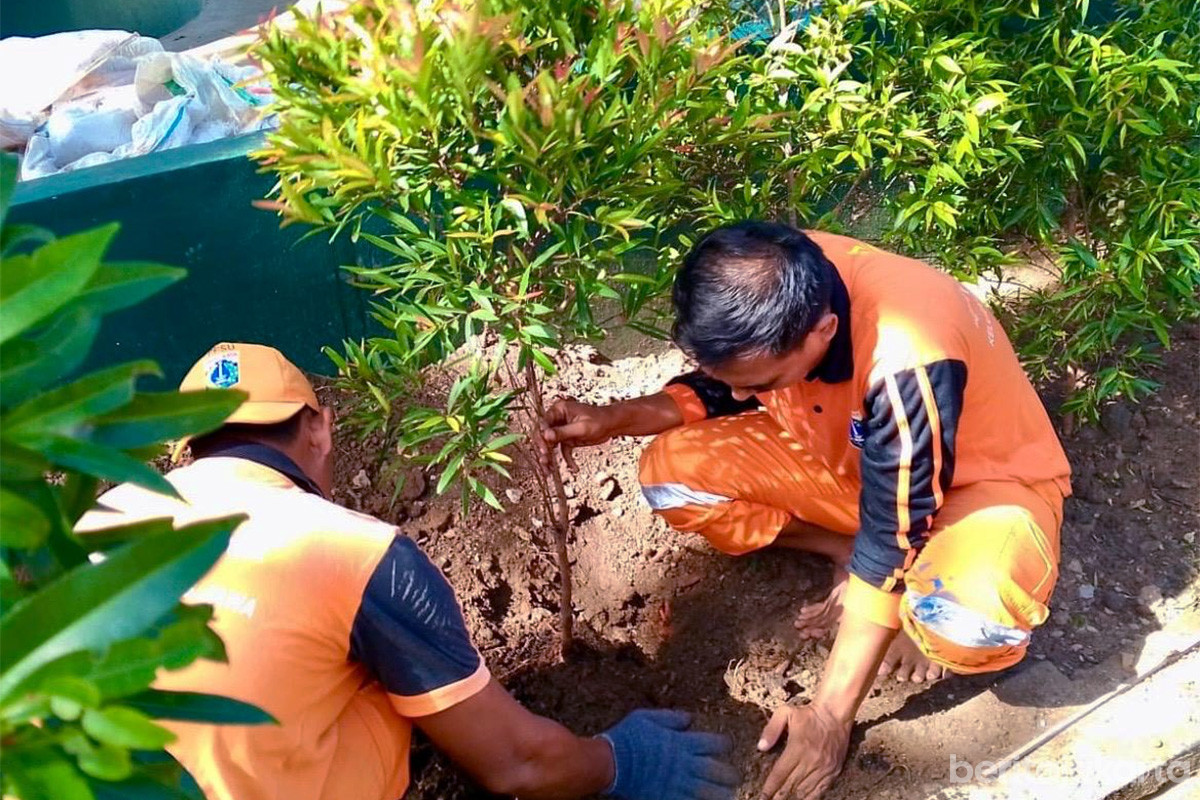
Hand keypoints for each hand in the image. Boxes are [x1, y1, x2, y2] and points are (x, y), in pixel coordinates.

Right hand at [537, 398, 619, 471]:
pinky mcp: (567, 439)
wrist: (612, 424)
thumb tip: (545, 435)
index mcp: (559, 410)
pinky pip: (563, 451)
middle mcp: (557, 419)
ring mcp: (562, 430)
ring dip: (550, 458)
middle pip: (543, 435)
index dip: (541, 437)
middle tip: (544, 462)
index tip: (544, 449)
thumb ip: (563, 432)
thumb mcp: (581, 427)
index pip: (543, 423)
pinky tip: (574, 468)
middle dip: (543, 450)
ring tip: (549, 471)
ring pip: (550, 445)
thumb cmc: (599, 420)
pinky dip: (567, 460)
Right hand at [601, 709, 738, 799]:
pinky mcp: (669, 798)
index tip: (727, 746)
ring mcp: (679, 784)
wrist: (610, 763)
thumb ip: (670, 718)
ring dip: (722, 793)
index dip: (725, 744)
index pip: (714, 743)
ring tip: (729, 794)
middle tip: (735, 776)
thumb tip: (689, 718)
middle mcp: (685, 764)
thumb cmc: (627, 737)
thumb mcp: (647, 718)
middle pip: (718, 771)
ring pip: (710, 791)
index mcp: (682, 742)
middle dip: (730, 774)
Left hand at [757, 702, 849, 799]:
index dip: (770, 788)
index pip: (780, 774)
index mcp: (797, 747)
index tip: (763, 796)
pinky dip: (811, 797)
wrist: (836, 713)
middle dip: (779, 797)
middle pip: (791, 786)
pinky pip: (821, 790)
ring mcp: (824, 768)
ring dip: (794, 798)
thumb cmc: (808, 713)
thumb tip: (761, 747)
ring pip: (806, 791)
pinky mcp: (834, 771)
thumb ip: (771, 729)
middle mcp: (811, 761)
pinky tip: (802, 799)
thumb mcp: (785, 713)